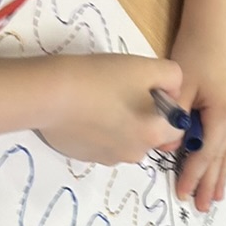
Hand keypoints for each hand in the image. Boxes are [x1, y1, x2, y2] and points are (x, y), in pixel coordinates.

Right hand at [34, 55, 187, 168]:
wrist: (48, 94)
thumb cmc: (99, 79)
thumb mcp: (144, 66)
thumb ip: (172, 76)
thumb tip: (173, 92)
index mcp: (153, 135)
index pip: (178, 125)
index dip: (168, 104)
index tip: (147, 87)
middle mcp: (135, 154)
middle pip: (152, 133)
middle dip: (145, 114)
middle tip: (122, 90)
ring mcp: (108, 159)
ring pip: (127, 139)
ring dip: (122, 123)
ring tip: (100, 99)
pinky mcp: (85, 157)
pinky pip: (103, 143)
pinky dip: (99, 129)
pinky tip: (84, 110)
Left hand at [163, 19, 225, 213]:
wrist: (217, 21)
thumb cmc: (197, 48)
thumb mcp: (181, 85)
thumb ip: (175, 117)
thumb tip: (169, 144)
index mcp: (223, 115)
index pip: (205, 154)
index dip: (193, 175)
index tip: (182, 194)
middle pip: (221, 158)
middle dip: (211, 183)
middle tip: (203, 207)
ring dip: (221, 174)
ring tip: (218, 195)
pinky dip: (225, 156)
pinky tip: (223, 164)